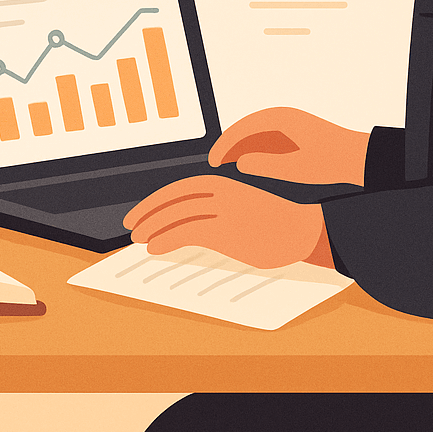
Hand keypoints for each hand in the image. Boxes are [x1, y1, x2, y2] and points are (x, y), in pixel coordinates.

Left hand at [122, 175, 333, 268]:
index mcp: (223, 183)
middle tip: (130, 225)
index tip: (138, 213)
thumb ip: (217, 209)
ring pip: (177, 215)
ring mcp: (223, 211)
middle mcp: (220, 192)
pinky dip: (167, 239)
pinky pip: (188, 232)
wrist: (302, 229)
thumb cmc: (273, 221)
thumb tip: (189, 225)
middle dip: (147, 212)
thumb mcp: (241, 205)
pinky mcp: (227, 230)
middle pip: (173, 199)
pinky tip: (154, 247)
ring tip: (138, 239)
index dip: (154, 201)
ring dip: (153, 227)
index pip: (179, 189)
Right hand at [210, 107, 369, 185]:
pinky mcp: (295, 133)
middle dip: (229, 144)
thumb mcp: (295, 168)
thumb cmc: (330, 162)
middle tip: (214, 162)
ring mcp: (289, 123)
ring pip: (255, 132)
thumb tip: (240, 163)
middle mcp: (283, 117)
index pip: (243, 129)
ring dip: (240, 146)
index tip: (213, 161)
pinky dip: (253, 148)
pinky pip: (266, 137)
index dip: (225, 145)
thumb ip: (266, 165)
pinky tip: (249, 162)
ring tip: (226, 163)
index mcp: (282, 120)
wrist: (358, 158)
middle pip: (246, 127)